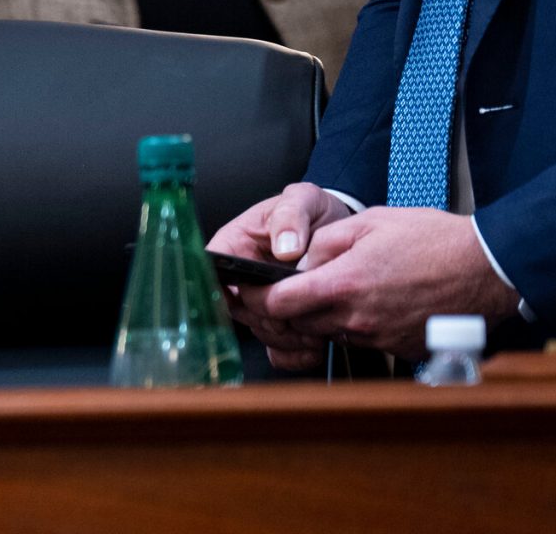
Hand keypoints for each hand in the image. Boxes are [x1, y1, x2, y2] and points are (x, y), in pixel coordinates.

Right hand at [208, 183, 353, 370]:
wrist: (342, 227)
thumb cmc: (312, 210)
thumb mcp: (302, 200)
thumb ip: (290, 217)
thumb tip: (284, 248)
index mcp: (234, 245)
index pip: (212, 274)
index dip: (228, 292)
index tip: (256, 301)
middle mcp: (241, 277)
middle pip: (239, 310)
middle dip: (268, 319)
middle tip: (298, 318)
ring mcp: (262, 301)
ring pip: (259, 331)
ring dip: (285, 338)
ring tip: (315, 333)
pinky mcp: (282, 319)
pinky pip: (277, 347)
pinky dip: (294, 354)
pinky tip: (313, 349)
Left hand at [259, 207, 518, 360]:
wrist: (489, 269)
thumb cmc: (434, 240)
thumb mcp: (369, 223)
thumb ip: (323, 243)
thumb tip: (295, 262)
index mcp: (343, 285)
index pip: (278, 305)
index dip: (258, 298)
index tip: (252, 289)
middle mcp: (357, 319)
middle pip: (300, 324)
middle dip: (289, 308)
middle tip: (294, 287)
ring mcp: (380, 338)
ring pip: (331, 334)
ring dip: (324, 317)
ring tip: (342, 289)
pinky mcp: (401, 350)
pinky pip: (363, 341)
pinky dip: (357, 326)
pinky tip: (373, 303)